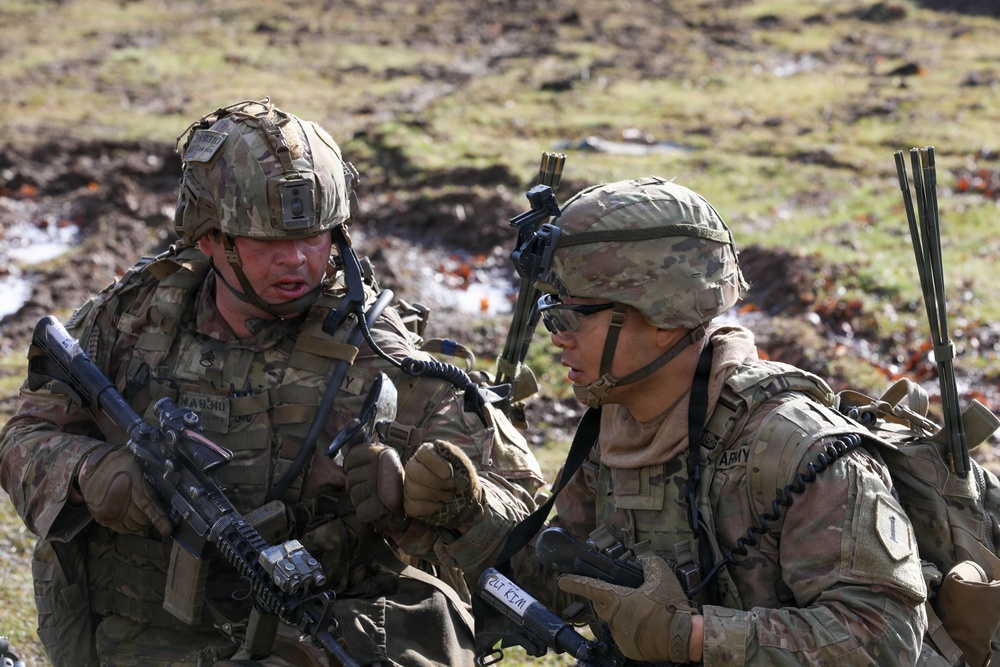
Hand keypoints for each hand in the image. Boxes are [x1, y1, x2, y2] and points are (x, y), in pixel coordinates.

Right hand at [78, 445, 171, 536]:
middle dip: (150, 521)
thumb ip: (149, 488)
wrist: (97, 466)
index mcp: (131, 490)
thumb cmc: (120, 466)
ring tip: (143, 518)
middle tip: (154, 516)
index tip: (167, 530)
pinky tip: (132, 522)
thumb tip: (164, 500)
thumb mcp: (139, 472)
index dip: (159, 521)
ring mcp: (110, 512)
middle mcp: (120, 504)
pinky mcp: (102, 517)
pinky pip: (119, 528)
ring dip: (139, 525)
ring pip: (131, 527)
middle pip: (141, 521)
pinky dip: (128, 527)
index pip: (148, 508)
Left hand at [343, 444, 408, 532]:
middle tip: (373, 489)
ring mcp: (378, 486)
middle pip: (350, 478)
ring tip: (376, 499)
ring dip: (361, 501)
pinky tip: (378, 510)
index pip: (351, 457)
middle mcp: (380, 467)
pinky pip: (360, 512)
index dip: (351, 467)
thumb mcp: (383, 461)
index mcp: (382, 453)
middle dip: (357, 486)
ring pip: (353, 495)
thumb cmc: (394, 483)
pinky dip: (367, 514)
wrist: (415, 505)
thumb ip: (366, 452)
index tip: (361, 472)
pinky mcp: (378, 506)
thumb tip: (351, 436)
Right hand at [403, 440, 484, 528]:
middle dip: (436, 483)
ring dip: (436, 496)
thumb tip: (445, 472)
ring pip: (413, 491)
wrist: (463, 493)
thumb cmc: (461, 474)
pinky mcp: (408, 501)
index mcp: (426, 452)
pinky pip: (412, 506)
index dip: (436, 465)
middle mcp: (413, 466)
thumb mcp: (462, 461)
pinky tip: (439, 504)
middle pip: (415, 473)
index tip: (450, 475)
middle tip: (451, 487)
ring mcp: (408, 484)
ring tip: (449, 496)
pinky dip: (429, 507)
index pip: (424, 454)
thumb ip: (455, 457)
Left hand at [557, 551, 695, 662]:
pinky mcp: (628, 649)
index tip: (562, 580)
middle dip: (608, 598)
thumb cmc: (671, 607)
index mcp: (616, 599)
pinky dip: (631, 629)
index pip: (589, 588)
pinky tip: (645, 625)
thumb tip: (643, 558)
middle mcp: (613, 618)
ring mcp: (620, 635)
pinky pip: (623, 635)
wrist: (685, 637)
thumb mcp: (661, 575)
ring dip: (622, 614)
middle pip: (602, 604)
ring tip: (643, 611)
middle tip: (625, 595)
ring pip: (613, 620)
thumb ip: (648, 562)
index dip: (574, 583)